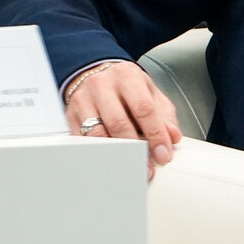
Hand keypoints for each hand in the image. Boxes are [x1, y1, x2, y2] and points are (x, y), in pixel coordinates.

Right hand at [67, 60, 182, 179]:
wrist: (96, 74)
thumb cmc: (126, 87)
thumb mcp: (150, 93)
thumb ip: (164, 115)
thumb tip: (173, 137)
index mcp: (127, 76)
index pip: (144, 108)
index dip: (155, 134)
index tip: (163, 154)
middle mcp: (103, 86)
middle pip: (119, 123)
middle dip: (136, 150)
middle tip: (147, 168)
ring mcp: (83, 100)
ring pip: (97, 134)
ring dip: (116, 156)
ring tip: (130, 169)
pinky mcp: (71, 116)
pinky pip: (83, 141)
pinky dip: (97, 155)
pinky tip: (110, 163)